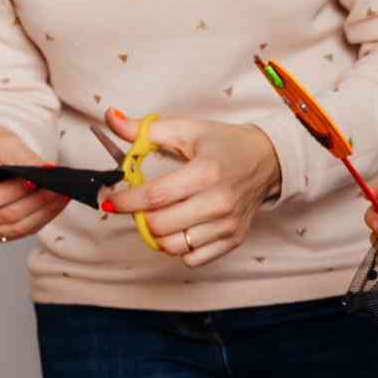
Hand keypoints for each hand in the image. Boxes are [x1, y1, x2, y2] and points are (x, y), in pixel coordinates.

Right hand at [0, 119, 68, 244]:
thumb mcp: (2, 143)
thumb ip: (23, 158)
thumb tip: (48, 171)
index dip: (11, 194)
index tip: (37, 181)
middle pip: (1, 217)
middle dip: (35, 203)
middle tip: (60, 189)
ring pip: (12, 229)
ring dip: (41, 214)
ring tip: (61, 197)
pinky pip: (15, 232)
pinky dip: (36, 220)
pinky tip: (51, 206)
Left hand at [97, 108, 279, 267]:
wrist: (267, 160)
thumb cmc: (224, 144)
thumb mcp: (186, 129)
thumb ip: (146, 129)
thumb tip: (112, 118)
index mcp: (206, 172)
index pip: (155, 196)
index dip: (125, 201)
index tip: (110, 201)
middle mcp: (219, 202)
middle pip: (161, 225)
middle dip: (138, 217)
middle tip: (134, 207)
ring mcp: (227, 224)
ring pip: (174, 247)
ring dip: (156, 235)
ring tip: (154, 217)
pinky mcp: (233, 239)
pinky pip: (193, 259)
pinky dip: (179, 248)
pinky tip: (177, 229)